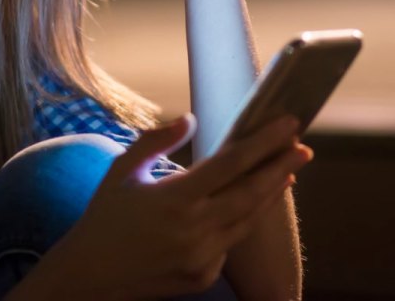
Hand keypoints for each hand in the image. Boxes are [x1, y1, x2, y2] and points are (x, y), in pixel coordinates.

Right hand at [40, 114, 312, 299]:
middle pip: (252, 192)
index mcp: (174, 197)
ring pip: (248, 220)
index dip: (264, 141)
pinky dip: (245, 220)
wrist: (90, 276)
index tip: (288, 124)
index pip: (232, 162)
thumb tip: (191, 118)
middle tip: (304, 147)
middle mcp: (193, 228)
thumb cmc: (105, 217)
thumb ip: (157, 139)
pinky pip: (231, 242)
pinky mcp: (203, 276)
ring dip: (271, 194)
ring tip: (288, 171)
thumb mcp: (122, 170)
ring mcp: (201, 256)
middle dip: (282, 167)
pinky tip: (254, 204)